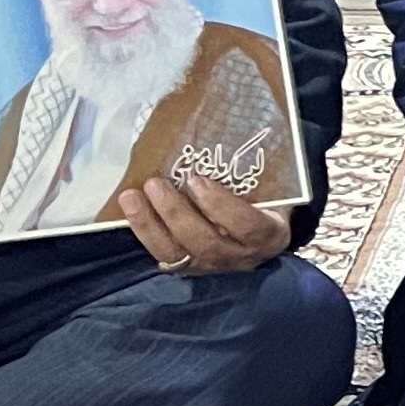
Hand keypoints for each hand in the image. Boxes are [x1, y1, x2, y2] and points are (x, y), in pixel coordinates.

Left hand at [115, 172, 289, 275]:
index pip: (246, 226)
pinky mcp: (187, 268)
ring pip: (176, 253)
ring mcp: (211, 265)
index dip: (220, 205)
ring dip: (149, 224)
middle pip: (205, 242)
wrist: (263, 234)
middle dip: (175, 212)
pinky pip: (161, 254)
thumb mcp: (274, 190)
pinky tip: (131, 210)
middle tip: (155, 183)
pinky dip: (143, 232)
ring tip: (131, 196)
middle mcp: (239, 256)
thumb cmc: (268, 202)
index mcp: (268, 234)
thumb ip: (257, 176)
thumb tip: (227, 137)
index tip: (198, 180)